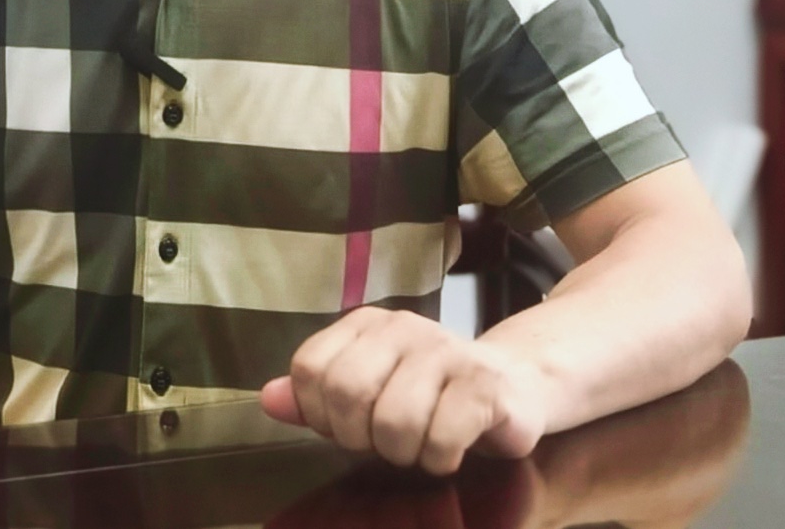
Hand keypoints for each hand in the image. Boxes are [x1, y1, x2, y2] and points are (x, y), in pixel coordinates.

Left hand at [260, 307, 549, 475]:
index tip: (346, 426)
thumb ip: (316, 395)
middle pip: (346, 392)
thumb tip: (268, 399)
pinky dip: (441, 459)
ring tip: (421, 444)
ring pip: (394, 423)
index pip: (309, 368)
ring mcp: (446, 351)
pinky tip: (451, 448)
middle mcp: (403, 327)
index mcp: (366, 324)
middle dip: (359, 436)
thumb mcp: (369, 390)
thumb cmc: (433, 395)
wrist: (516, 387)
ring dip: (405, 454)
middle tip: (384, 442)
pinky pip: (441, 440)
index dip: (319, 413)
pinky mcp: (484, 385)